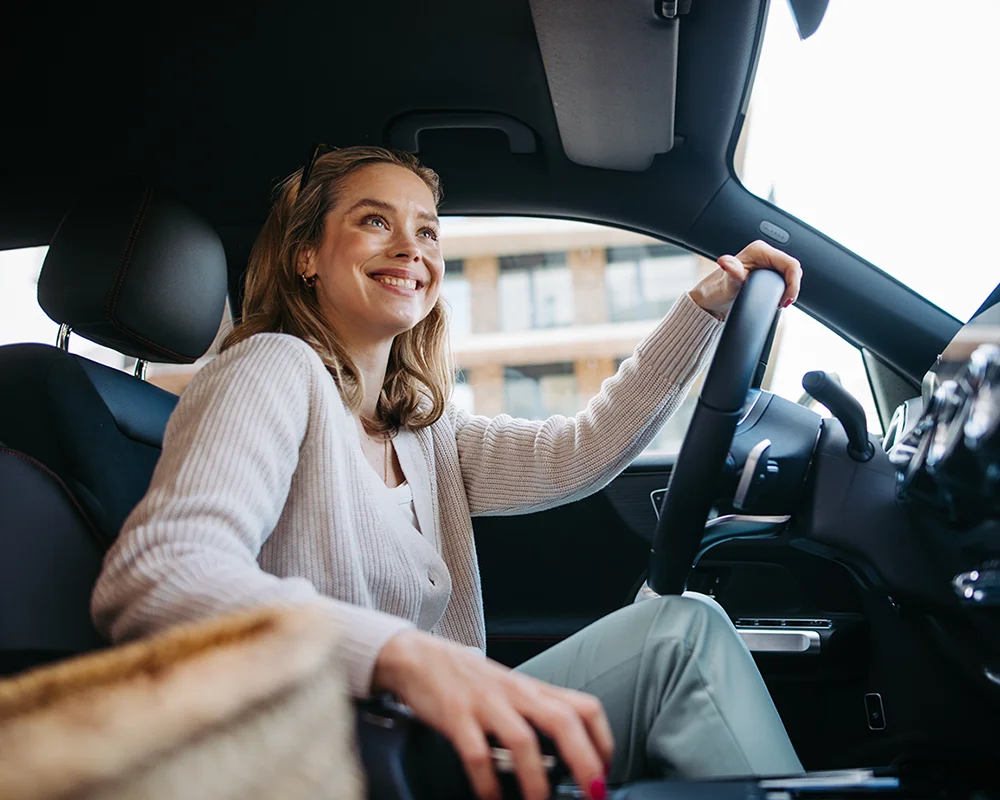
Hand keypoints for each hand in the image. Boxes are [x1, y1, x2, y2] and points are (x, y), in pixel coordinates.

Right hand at [373, 630, 613, 799]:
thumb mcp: (510, 691)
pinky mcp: (456, 715)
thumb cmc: (468, 680)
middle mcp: (516, 693)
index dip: (603, 740)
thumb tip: (566, 758)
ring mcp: (486, 703)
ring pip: (522, 740)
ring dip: (537, 780)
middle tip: (593, 793)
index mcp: (534, 689)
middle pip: (564, 720)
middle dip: (584, 760)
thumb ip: (536, 716)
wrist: (418, 656)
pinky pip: (476, 755)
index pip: (585, 707)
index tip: (606, 772)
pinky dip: (487, 784)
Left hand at [689, 240, 801, 318]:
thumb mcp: (726, 285)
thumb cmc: (716, 290)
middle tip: (783, 303)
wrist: (710, 300)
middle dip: (792, 286)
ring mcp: (765, 263)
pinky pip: (783, 278)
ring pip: (789, 274)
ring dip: (789, 288)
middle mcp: (764, 254)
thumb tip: (726, 262)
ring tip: (780, 302)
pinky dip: (784, 289)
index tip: (786, 300)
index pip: (790, 264)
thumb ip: (732, 274)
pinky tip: (778, 299)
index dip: (793, 282)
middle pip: (792, 268)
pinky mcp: (766, 273)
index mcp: (759, 250)